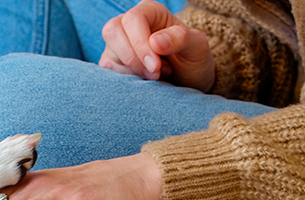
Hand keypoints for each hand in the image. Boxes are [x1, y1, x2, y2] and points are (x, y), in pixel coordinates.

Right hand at [99, 0, 214, 91]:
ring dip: (133, 71)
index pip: (133, 19)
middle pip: (113, 32)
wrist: (186, 81)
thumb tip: (155, 41)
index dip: (140, 43)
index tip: (155, 66)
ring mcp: (116, 44)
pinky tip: (143, 81)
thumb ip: (180, 38)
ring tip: (156, 76)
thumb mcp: (196, 47)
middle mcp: (128, 24)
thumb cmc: (191, 59)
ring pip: (109, 54)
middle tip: (155, 74)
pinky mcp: (111, 63)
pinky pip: (108, 72)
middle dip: (133, 58)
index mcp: (150, 12)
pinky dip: (125, 80)